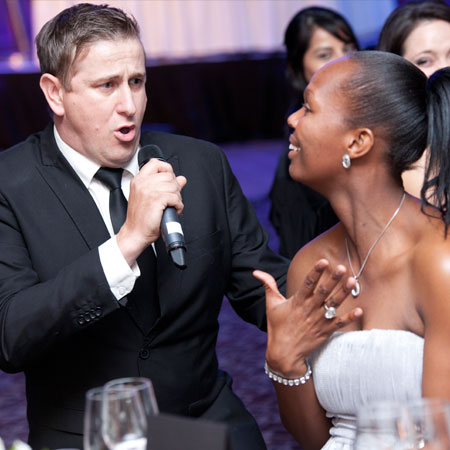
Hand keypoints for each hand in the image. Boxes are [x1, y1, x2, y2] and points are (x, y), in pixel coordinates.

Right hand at [117, 158, 186, 264]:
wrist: (135, 233)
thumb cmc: (141, 218)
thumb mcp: (151, 197)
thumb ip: (165, 185)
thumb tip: (181, 179)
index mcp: (139, 180)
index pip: (156, 163)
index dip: (167, 170)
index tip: (169, 180)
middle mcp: (143, 183)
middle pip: (169, 175)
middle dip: (175, 188)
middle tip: (171, 199)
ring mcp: (149, 190)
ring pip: (174, 186)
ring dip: (177, 198)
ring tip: (171, 206)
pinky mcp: (156, 200)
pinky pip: (176, 197)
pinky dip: (178, 206)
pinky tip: (173, 210)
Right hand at [253, 259, 361, 377]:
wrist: (284, 354)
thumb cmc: (277, 327)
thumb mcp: (271, 305)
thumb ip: (268, 286)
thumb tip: (256, 272)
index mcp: (297, 302)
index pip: (307, 283)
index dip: (315, 272)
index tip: (323, 261)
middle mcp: (309, 310)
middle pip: (323, 292)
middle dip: (333, 279)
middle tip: (342, 268)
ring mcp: (319, 321)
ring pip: (333, 305)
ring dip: (343, 293)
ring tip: (352, 281)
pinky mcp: (326, 331)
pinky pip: (339, 323)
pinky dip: (350, 318)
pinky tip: (360, 309)